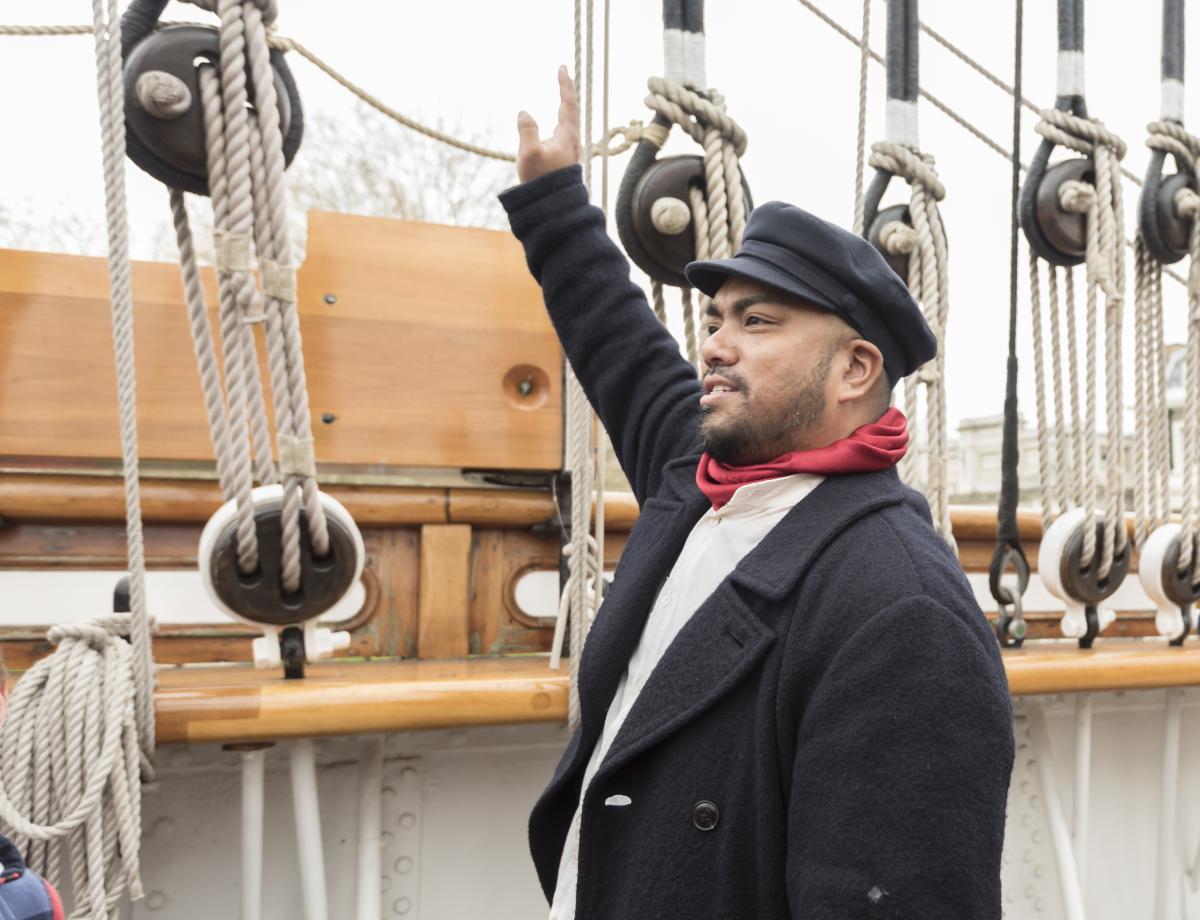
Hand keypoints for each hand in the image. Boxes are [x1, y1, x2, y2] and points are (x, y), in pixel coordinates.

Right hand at [516, 66, 580, 183]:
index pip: (568, 104)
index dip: (565, 85)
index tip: (562, 68)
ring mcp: (568, 151)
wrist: (551, 207)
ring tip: (563, 92)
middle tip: (563, 74)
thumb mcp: (529, 154)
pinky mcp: (563, 160)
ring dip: (565, 106)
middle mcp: (571, 141)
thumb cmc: (541, 181)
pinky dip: (560, 120)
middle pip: (571, 110)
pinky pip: (563, 133)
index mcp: (567, 136)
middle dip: (567, 91)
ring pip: (568, 122)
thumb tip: (524, 113)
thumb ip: (527, 130)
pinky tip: (557, 123)